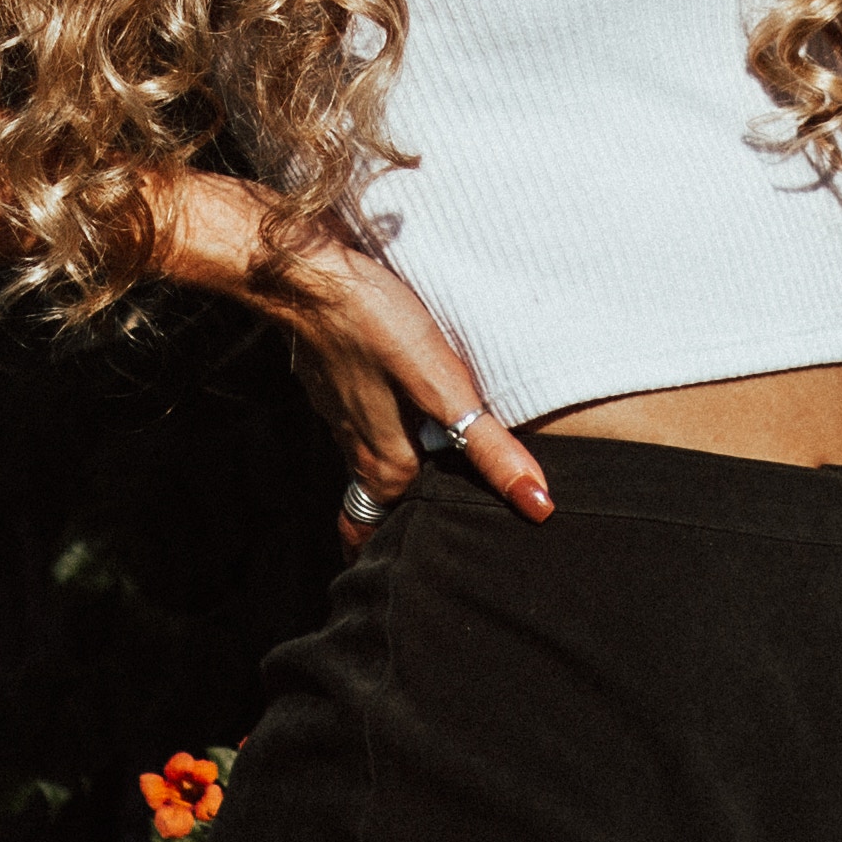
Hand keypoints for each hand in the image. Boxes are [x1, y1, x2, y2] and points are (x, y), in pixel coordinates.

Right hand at [163, 174, 553, 538]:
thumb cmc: (373, 322)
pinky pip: (365, 422)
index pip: (394, 535)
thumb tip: (538, 505)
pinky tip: (406, 406)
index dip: (415, 552)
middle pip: (386, 504)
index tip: (442, 571)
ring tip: (439, 477)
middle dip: (407, 522)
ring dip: (399, 475)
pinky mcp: (337, 383)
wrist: (304, 270)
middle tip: (447, 536)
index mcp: (385, 466)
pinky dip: (385, 427)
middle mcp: (358, 450)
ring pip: (374, 463)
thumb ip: (489, 448)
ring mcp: (342, 416)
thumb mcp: (442, 385)